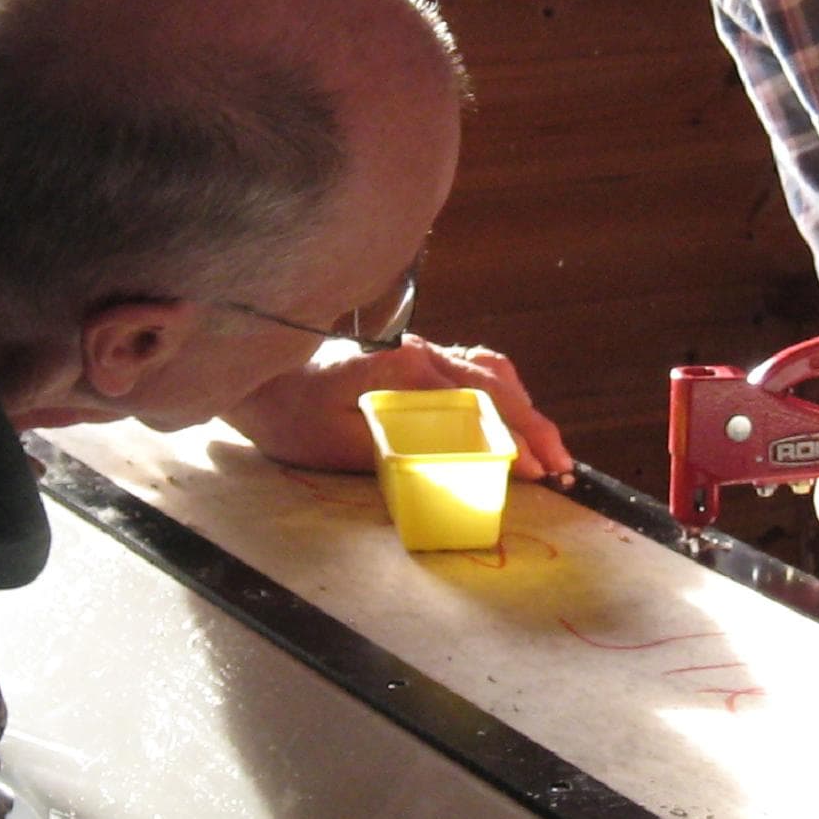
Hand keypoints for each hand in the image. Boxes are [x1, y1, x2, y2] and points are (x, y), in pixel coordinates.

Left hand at [224, 335, 574, 480]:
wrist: (258, 377)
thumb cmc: (289, 413)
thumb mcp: (334, 444)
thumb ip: (389, 449)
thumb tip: (447, 464)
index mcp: (401, 367)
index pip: (475, 399)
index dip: (512, 434)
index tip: (536, 468)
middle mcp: (417, 350)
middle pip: (493, 381)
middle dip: (533, 424)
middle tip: (560, 466)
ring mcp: (417, 351)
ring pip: (487, 371)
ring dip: (522, 408)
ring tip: (545, 450)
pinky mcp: (412, 361)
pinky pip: (469, 371)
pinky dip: (500, 396)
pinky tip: (510, 422)